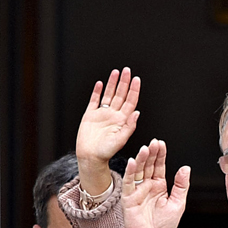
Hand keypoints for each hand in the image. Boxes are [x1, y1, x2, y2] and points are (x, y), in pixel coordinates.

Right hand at [76, 68, 140, 194]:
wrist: (90, 157)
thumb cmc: (106, 153)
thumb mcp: (121, 140)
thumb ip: (129, 127)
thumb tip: (137, 113)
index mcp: (122, 121)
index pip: (130, 102)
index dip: (134, 90)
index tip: (136, 80)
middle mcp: (113, 116)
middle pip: (120, 95)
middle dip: (124, 82)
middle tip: (127, 70)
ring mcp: (102, 114)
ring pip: (109, 95)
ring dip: (112, 84)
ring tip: (116, 72)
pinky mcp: (90, 115)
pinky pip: (95, 101)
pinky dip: (97, 92)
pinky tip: (100, 84)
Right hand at [120, 140, 190, 227]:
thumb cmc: (163, 227)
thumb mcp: (178, 204)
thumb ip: (181, 186)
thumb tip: (186, 169)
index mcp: (159, 187)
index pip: (159, 166)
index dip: (161, 155)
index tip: (162, 144)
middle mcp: (147, 186)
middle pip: (149, 165)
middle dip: (151, 153)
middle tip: (155, 142)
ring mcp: (137, 191)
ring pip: (138, 171)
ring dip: (142, 159)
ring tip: (146, 149)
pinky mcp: (128, 198)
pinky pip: (129, 183)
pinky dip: (130, 172)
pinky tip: (133, 162)